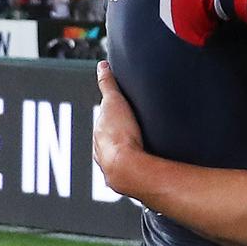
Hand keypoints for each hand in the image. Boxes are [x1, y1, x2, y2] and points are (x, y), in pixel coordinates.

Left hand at [93, 60, 144, 196]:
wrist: (127, 167)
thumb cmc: (119, 135)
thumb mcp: (114, 102)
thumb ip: (108, 84)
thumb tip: (102, 67)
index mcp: (99, 133)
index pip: (105, 121)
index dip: (114, 115)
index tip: (123, 111)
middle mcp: (101, 151)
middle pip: (109, 140)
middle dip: (119, 134)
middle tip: (134, 128)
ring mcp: (111, 166)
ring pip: (117, 156)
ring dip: (126, 152)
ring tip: (142, 147)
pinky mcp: (124, 178)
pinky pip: (130, 168)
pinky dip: (136, 164)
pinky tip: (147, 162)